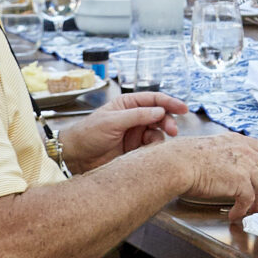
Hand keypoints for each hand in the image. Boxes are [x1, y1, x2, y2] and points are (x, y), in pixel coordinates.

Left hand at [59, 92, 189, 170]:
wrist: (75, 157)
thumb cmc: (87, 134)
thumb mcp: (112, 121)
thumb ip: (137, 115)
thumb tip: (159, 111)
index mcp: (127, 105)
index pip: (153, 99)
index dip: (169, 102)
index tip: (182, 108)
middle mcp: (134, 118)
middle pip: (160, 115)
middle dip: (168, 121)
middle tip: (173, 129)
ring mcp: (135, 134)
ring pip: (158, 132)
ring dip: (161, 136)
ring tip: (154, 143)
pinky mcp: (135, 150)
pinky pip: (151, 147)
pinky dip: (154, 149)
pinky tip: (148, 152)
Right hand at [175, 132, 257, 222]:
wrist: (177, 163)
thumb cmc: (185, 158)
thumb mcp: (211, 148)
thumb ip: (226, 154)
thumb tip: (229, 167)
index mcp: (238, 141)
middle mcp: (245, 151)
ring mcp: (244, 165)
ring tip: (255, 210)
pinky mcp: (239, 181)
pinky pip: (250, 200)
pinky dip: (244, 209)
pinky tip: (235, 214)